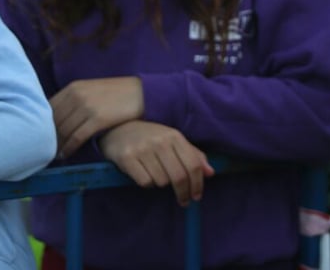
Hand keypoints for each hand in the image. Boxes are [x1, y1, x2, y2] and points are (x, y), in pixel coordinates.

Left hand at [50, 77, 143, 157]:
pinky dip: (69, 147)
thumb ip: (74, 100)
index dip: (42, 125)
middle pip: (54, 121)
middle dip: (47, 137)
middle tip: (42, 151)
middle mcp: (77, 95)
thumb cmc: (116, 94)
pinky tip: (65, 155)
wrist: (142, 93)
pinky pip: (77, 137)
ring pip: (63, 130)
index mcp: (73, 87)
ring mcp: (87, 106)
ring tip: (52, 156)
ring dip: (56, 145)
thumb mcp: (92, 91)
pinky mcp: (98, 118)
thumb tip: (56, 119)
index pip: (48, 108)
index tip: (39, 137)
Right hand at [99, 121, 213, 206]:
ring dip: (161, 183)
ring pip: (161, 182)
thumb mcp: (173, 141)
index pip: (193, 165)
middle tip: (184, 201)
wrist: (119, 128)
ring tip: (155, 174)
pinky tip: (143, 173)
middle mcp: (160, 141)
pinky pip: (145, 182)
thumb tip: (210, 173)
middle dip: (184, 193)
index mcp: (174, 136)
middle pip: (179, 177)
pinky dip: (147, 183)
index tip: (197, 196)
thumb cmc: (151, 137)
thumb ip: (193, 155)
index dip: (198, 184)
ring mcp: (143, 149)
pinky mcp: (127, 158)